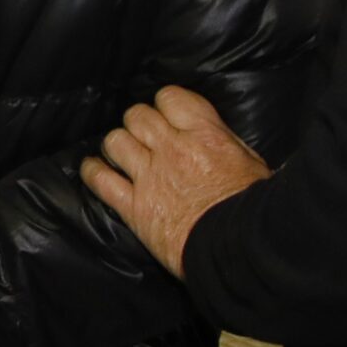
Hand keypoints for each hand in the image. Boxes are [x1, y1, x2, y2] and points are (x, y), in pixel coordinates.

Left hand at [80, 85, 268, 277]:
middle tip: (146, 135)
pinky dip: (92, 172)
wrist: (239, 249)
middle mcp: (172, 150)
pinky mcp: (133, 206)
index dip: (166, 103)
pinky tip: (93, 169)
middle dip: (139, 122)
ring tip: (123, 153)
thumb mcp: (253, 164)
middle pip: (137, 116)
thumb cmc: (254, 208)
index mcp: (205, 135)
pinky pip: (100, 181)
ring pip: (115, 141)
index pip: (171, 97)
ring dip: (117, 144)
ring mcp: (148, 177)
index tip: (169, 114)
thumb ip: (226, 144)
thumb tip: (215, 133)